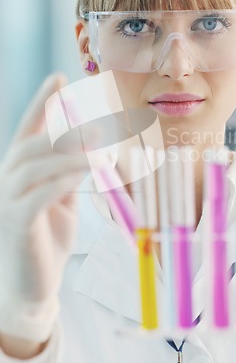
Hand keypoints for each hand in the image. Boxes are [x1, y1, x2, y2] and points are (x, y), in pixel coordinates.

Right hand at [0, 74, 90, 342]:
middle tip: (97, 128)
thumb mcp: (62, 199)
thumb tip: (88, 145)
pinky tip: (82, 175)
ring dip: (68, 155)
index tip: (59, 77)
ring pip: (33, 166)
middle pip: (30, 144)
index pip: (27, 129)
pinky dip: (60, 181)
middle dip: (63, 130)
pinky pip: (36, 196)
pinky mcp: (16, 224)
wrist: (32, 284)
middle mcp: (7, 181)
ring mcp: (7, 202)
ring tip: (98, 153)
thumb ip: (67, 172)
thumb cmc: (48, 238)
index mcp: (20, 171)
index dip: (42, 102)